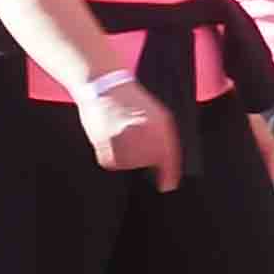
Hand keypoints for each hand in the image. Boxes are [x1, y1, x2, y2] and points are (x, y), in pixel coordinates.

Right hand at [75, 67, 184, 188]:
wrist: (105, 87)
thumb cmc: (132, 101)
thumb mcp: (158, 115)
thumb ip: (165, 139)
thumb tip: (163, 164)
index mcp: (161, 127)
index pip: (168, 157)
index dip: (169, 174)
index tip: (167, 186)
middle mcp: (144, 134)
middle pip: (146, 162)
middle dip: (142, 155)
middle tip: (134, 137)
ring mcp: (123, 139)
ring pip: (128, 163)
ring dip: (126, 155)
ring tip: (121, 135)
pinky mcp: (105, 143)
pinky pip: (112, 162)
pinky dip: (111, 154)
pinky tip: (110, 138)